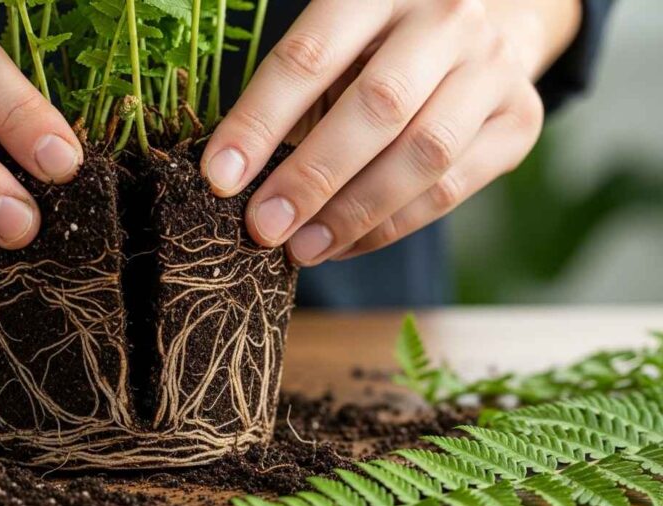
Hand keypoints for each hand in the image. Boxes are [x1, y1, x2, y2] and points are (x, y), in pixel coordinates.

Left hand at [201, 0, 578, 265]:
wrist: (493, 20)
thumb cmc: (381, 43)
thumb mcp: (336, 42)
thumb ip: (293, 95)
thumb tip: (235, 178)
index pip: (310, 55)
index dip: (259, 121)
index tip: (219, 177)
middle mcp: (446, 17)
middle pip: (378, 106)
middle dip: (311, 176)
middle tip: (263, 227)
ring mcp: (493, 67)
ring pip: (423, 154)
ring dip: (353, 213)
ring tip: (301, 248)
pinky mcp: (520, 120)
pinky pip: (451, 189)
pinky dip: (390, 226)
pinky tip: (343, 244)